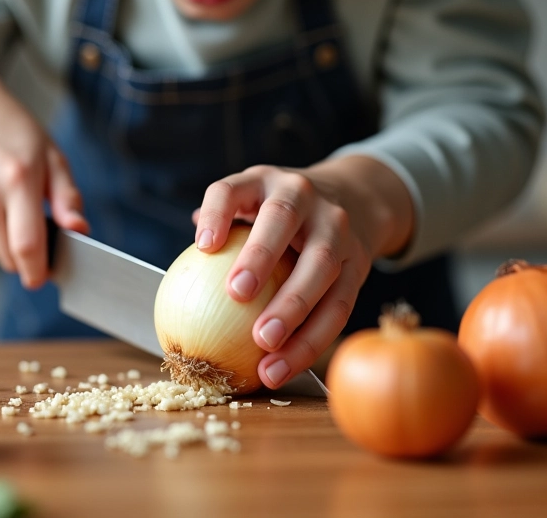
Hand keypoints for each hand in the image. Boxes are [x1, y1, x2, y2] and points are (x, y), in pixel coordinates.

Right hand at [0, 63, 88, 287]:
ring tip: (11, 205)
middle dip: (30, 255)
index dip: (40, 271)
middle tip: (39, 226)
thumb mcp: (52, 156)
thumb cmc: (13, 132)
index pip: (27, 246)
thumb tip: (80, 231)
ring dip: (8, 243)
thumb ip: (68, 198)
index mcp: (16, 180)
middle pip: (10, 257)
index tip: (49, 276)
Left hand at [193, 155, 413, 388]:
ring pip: (320, 263)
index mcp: (263, 182)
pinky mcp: (358, 261)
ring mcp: (336, 225)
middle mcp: (302, 194)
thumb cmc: (281, 214)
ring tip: (265, 345)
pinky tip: (283, 365)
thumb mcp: (252, 204)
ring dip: (293, 307)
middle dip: (260, 255)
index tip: (203, 246)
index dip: (217, 213)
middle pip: (282, 218)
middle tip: (237, 294)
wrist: (353, 198)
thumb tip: (187, 268)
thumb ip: (221, 232)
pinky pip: (340, 303)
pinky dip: (312, 338)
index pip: (232, 189)